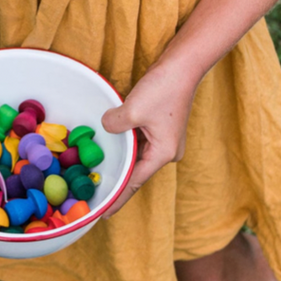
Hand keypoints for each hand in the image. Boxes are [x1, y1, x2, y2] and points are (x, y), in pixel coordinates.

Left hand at [99, 60, 197, 217]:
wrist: (183, 66)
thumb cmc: (163, 89)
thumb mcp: (133, 110)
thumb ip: (115, 125)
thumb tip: (107, 128)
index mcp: (163, 154)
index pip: (135, 182)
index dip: (119, 197)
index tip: (104, 214)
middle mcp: (167, 151)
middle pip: (137, 171)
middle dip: (119, 180)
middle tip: (98, 193)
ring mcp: (165, 139)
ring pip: (138, 155)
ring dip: (122, 159)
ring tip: (102, 173)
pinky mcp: (162, 126)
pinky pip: (140, 141)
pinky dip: (127, 144)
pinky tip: (114, 146)